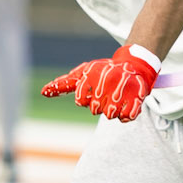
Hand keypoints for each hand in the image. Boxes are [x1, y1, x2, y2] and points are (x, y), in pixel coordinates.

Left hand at [41, 46, 157, 121]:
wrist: (133, 65)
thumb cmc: (102, 72)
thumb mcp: (82, 74)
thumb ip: (63, 84)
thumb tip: (43, 92)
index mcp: (92, 73)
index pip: (81, 101)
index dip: (85, 100)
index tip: (91, 91)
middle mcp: (108, 78)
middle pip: (96, 110)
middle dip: (99, 105)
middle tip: (106, 93)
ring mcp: (123, 87)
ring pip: (110, 115)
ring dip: (112, 110)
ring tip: (116, 97)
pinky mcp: (138, 96)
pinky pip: (126, 117)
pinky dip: (125, 114)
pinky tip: (126, 103)